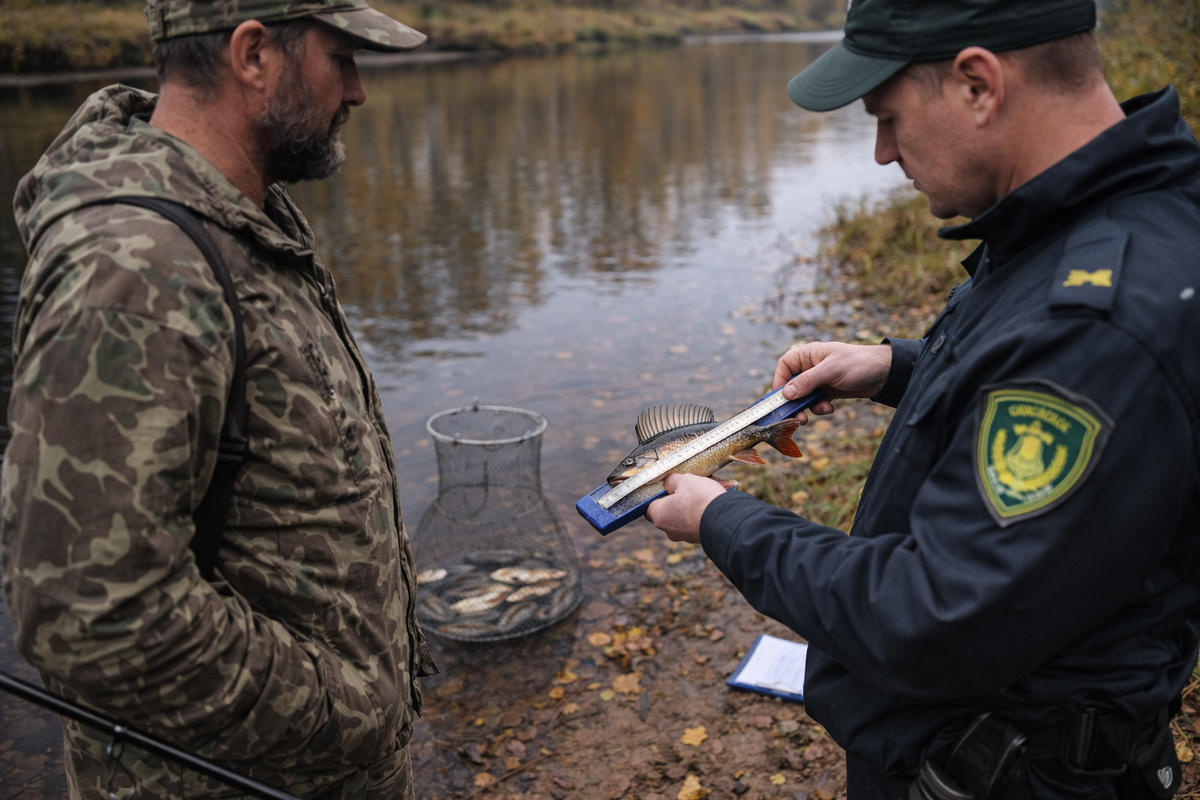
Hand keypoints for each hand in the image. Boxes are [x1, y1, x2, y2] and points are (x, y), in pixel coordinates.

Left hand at [645, 474, 736, 542]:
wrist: (727, 521)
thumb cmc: (701, 501)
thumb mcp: (685, 480)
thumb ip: (673, 480)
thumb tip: (671, 482)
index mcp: (659, 515)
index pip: (649, 504)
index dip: (657, 492)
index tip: (666, 484)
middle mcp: (669, 529)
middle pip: (670, 508)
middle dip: (681, 494)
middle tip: (690, 483)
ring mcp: (685, 535)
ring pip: (688, 512)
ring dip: (697, 500)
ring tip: (710, 485)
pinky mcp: (700, 536)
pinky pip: (700, 518)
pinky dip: (707, 508)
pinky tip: (719, 494)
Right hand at [772, 341, 892, 423]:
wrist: (883, 373)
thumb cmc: (858, 363)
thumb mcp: (831, 370)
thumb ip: (808, 381)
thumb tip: (787, 393)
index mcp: (808, 355)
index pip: (785, 366)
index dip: (779, 381)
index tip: (779, 397)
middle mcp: (811, 367)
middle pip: (792, 385)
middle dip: (794, 401)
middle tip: (795, 415)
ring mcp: (819, 380)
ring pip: (803, 397)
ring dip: (809, 407)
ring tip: (821, 410)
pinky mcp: (828, 392)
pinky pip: (816, 403)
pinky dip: (820, 408)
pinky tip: (830, 408)